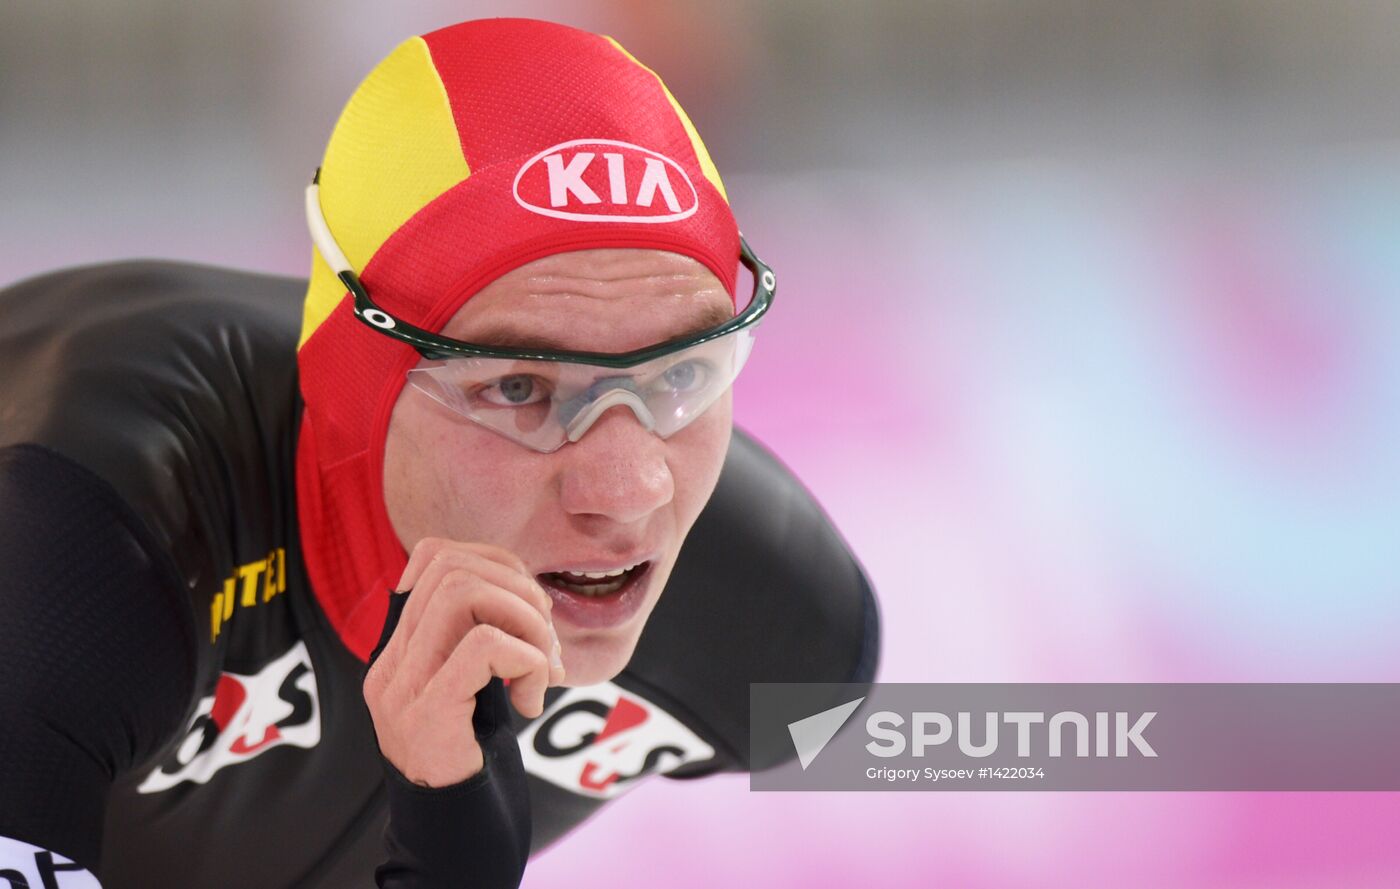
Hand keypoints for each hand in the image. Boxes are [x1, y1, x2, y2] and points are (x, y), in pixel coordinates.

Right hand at [362, 538, 564, 786]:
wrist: (454, 849)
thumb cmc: (477, 771)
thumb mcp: (478, 694)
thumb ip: (482, 645)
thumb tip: (525, 591)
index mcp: (399, 653)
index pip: (433, 557)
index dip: (496, 564)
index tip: (530, 611)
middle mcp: (390, 666)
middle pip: (452, 567)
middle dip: (521, 592)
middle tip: (548, 644)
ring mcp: (401, 691)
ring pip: (465, 594)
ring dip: (527, 623)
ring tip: (544, 669)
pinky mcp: (427, 717)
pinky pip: (485, 647)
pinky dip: (528, 661)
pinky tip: (532, 701)